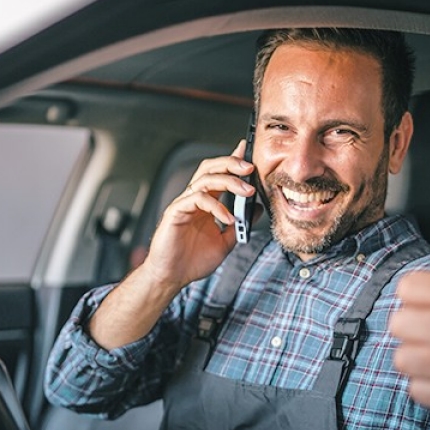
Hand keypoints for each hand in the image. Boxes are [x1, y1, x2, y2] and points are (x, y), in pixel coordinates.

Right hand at [140, 140, 256, 290]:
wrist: (172, 277)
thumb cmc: (193, 261)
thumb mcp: (225, 242)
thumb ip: (240, 225)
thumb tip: (257, 209)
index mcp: (205, 203)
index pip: (218, 174)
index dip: (232, 160)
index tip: (248, 151)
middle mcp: (194, 199)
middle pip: (210, 169)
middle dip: (231, 163)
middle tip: (250, 168)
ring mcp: (184, 204)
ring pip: (205, 179)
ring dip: (229, 181)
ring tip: (247, 191)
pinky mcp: (176, 212)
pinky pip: (197, 200)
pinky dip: (216, 206)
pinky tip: (228, 218)